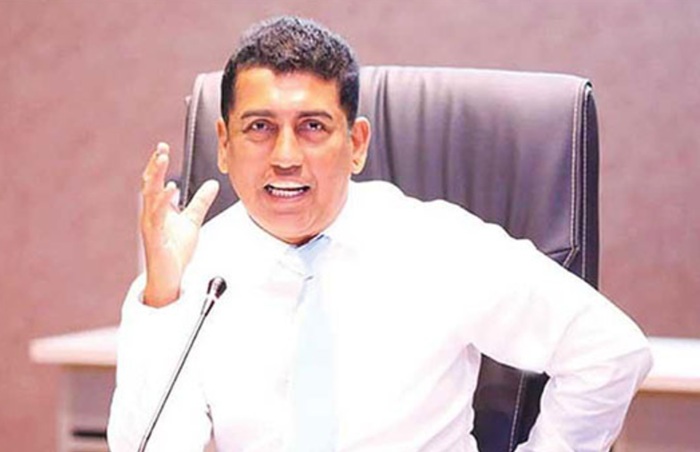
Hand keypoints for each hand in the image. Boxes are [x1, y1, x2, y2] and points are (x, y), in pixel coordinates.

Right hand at [140, 143, 218, 306]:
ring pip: (150, 196)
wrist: (169, 277)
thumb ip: (201, 202)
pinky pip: (157, 215)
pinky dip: (163, 201)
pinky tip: (170, 189)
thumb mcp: (193, 221)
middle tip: (161, 148)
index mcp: (159, 209)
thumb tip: (212, 184)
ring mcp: (151, 225)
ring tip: (162, 160)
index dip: (158, 165)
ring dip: (156, 176)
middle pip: (150, 184)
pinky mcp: (155, 237)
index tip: (163, 147)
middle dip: (155, 165)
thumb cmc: (175, 250)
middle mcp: (152, 214)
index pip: (156, 181)